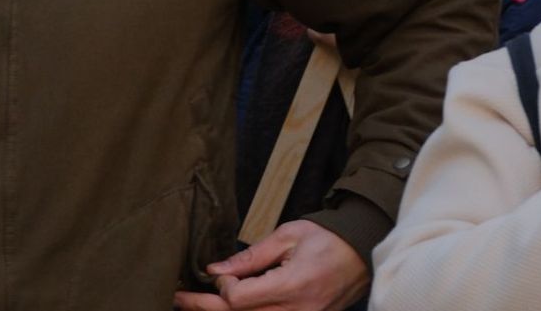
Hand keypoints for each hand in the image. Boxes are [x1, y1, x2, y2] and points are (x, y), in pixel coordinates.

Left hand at [173, 220, 366, 310]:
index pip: (240, 299)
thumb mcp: (287, 236)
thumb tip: (216, 270)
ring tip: (197, 304)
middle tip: (179, 297)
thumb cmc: (326, 239)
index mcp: (292, 285)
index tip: (219, 273)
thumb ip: (250, 256)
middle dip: (205, 308)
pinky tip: (229, 307)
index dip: (222, 287)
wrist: (361, 253)